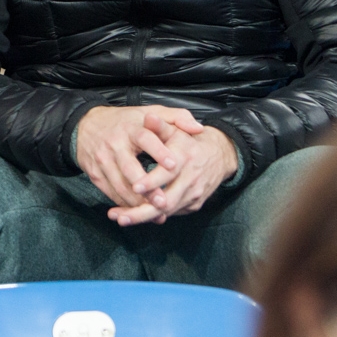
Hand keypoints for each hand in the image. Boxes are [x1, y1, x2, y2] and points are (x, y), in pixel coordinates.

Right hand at [74, 105, 200, 209]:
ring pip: (120, 185)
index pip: (145, 139)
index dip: (159, 152)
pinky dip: (125, 204)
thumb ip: (176, 118)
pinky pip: (111, 192)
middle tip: (164, 202)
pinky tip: (139, 211)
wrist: (85, 126)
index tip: (173, 166)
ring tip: (156, 213)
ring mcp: (103, 160)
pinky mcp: (95, 173)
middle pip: (129, 169)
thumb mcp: (150, 113)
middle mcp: (114, 144)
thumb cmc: (125, 122)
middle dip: (147, 188)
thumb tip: (198, 128)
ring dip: (137, 201)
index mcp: (130, 128)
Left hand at [109, 126, 238, 225]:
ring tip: (120, 219)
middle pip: (166, 202)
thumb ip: (161, 125)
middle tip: (118, 217)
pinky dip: (153, 216)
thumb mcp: (176, 130)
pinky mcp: (193, 205)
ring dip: (142, 217)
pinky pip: (172, 214)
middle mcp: (190, 180)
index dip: (152, 181)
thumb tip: (148, 118)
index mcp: (185, 159)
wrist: (219, 155)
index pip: (168, 173)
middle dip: (141, 211)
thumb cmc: (189, 141)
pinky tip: (133, 217)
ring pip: (167, 212)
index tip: (134, 186)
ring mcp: (193, 195)